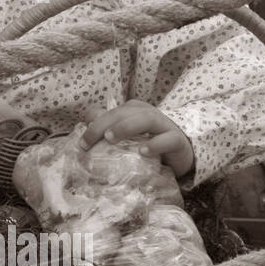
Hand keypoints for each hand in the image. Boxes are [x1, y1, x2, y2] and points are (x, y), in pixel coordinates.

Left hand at [77, 99, 194, 178]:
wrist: (182, 154)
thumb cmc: (150, 143)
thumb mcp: (128, 138)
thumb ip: (109, 129)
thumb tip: (87, 124)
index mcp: (134, 111)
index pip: (111, 111)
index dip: (94, 123)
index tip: (82, 143)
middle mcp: (148, 114)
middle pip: (124, 113)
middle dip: (103, 125)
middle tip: (88, 142)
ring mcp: (164, 125)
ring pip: (146, 119)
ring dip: (125, 127)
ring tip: (110, 139)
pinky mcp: (178, 141)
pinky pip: (168, 139)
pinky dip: (155, 144)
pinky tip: (142, 152)